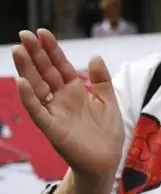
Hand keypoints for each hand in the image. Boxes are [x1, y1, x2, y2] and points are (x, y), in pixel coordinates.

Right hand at [11, 29, 123, 179]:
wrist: (106, 161)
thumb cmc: (106, 133)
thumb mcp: (108, 101)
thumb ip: (102, 80)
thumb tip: (94, 56)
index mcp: (75, 91)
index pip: (60, 66)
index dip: (52, 50)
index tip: (42, 32)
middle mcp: (61, 99)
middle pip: (45, 72)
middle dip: (36, 54)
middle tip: (24, 34)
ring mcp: (55, 113)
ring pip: (37, 88)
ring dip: (27, 70)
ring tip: (18, 51)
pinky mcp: (53, 129)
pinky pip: (38, 112)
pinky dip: (29, 98)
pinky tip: (22, 82)